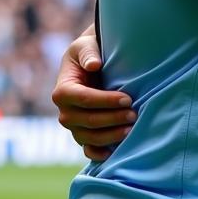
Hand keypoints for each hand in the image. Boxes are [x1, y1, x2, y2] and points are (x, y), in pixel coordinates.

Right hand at [51, 29, 135, 161]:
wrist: (93, 62)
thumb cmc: (89, 52)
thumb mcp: (86, 45)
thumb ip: (89, 53)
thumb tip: (94, 65)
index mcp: (62, 90)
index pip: (82, 99)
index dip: (105, 101)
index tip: (128, 98)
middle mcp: (64, 111)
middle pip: (85, 121)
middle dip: (111, 119)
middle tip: (134, 114)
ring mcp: (73, 125)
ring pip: (87, 137)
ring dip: (109, 136)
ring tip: (131, 130)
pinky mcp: (82, 133)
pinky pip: (87, 148)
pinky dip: (97, 153)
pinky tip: (113, 153)